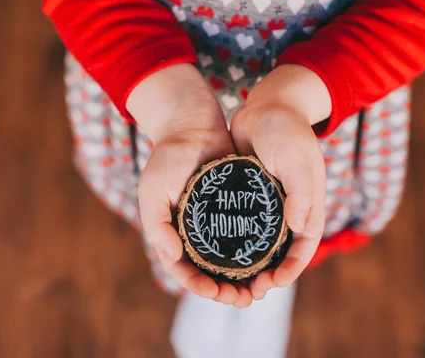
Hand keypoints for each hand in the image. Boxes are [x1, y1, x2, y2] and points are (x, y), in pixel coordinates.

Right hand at [127, 64, 252, 307]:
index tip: (217, 293)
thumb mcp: (153, 190)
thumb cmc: (168, 156)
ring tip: (261, 288)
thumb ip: (156, 224)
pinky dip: (256, 250)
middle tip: (245, 299)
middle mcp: (196, 232)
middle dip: (226, 290)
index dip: (199, 286)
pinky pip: (248, 233)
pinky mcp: (237, 207)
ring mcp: (217, 221)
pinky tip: (271, 259)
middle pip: (211, 271)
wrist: (193, 123)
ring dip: (244, 276)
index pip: (185, 270)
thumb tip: (172, 257)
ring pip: (232, 258)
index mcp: (173, 233)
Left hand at [230, 64, 331, 299]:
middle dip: (267, 275)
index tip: (272, 285)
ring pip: (258, 243)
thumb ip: (301, 191)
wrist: (267, 104)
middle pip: (280, 253)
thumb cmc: (287, 129)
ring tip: (229, 281)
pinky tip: (214, 252)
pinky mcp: (247, 195)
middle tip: (247, 292)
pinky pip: (240, 224)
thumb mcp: (296, 158)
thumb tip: (299, 226)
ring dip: (247, 263)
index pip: (303, 248)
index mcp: (308, 206)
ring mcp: (267, 204)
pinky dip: (232, 240)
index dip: (291, 270)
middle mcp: (289, 210)